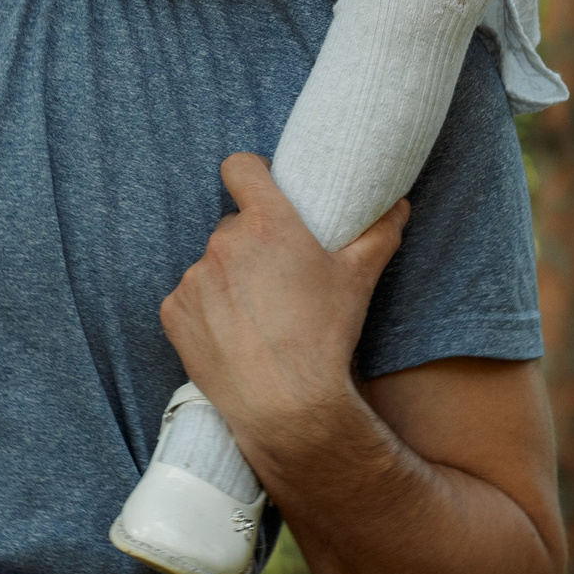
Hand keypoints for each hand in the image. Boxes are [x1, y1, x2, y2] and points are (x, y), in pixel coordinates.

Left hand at [160, 154, 410, 453]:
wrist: (286, 406)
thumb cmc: (325, 337)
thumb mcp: (359, 280)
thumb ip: (380, 233)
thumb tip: (400, 204)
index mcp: (267, 223)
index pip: (239, 167)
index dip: (250, 173)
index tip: (263, 190)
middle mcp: (223, 243)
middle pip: (232, 226)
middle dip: (250, 244)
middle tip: (276, 275)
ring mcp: (193, 279)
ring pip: (211, 266)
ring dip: (227, 280)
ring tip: (256, 315)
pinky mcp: (173, 313)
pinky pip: (189, 300)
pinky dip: (205, 312)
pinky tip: (231, 335)